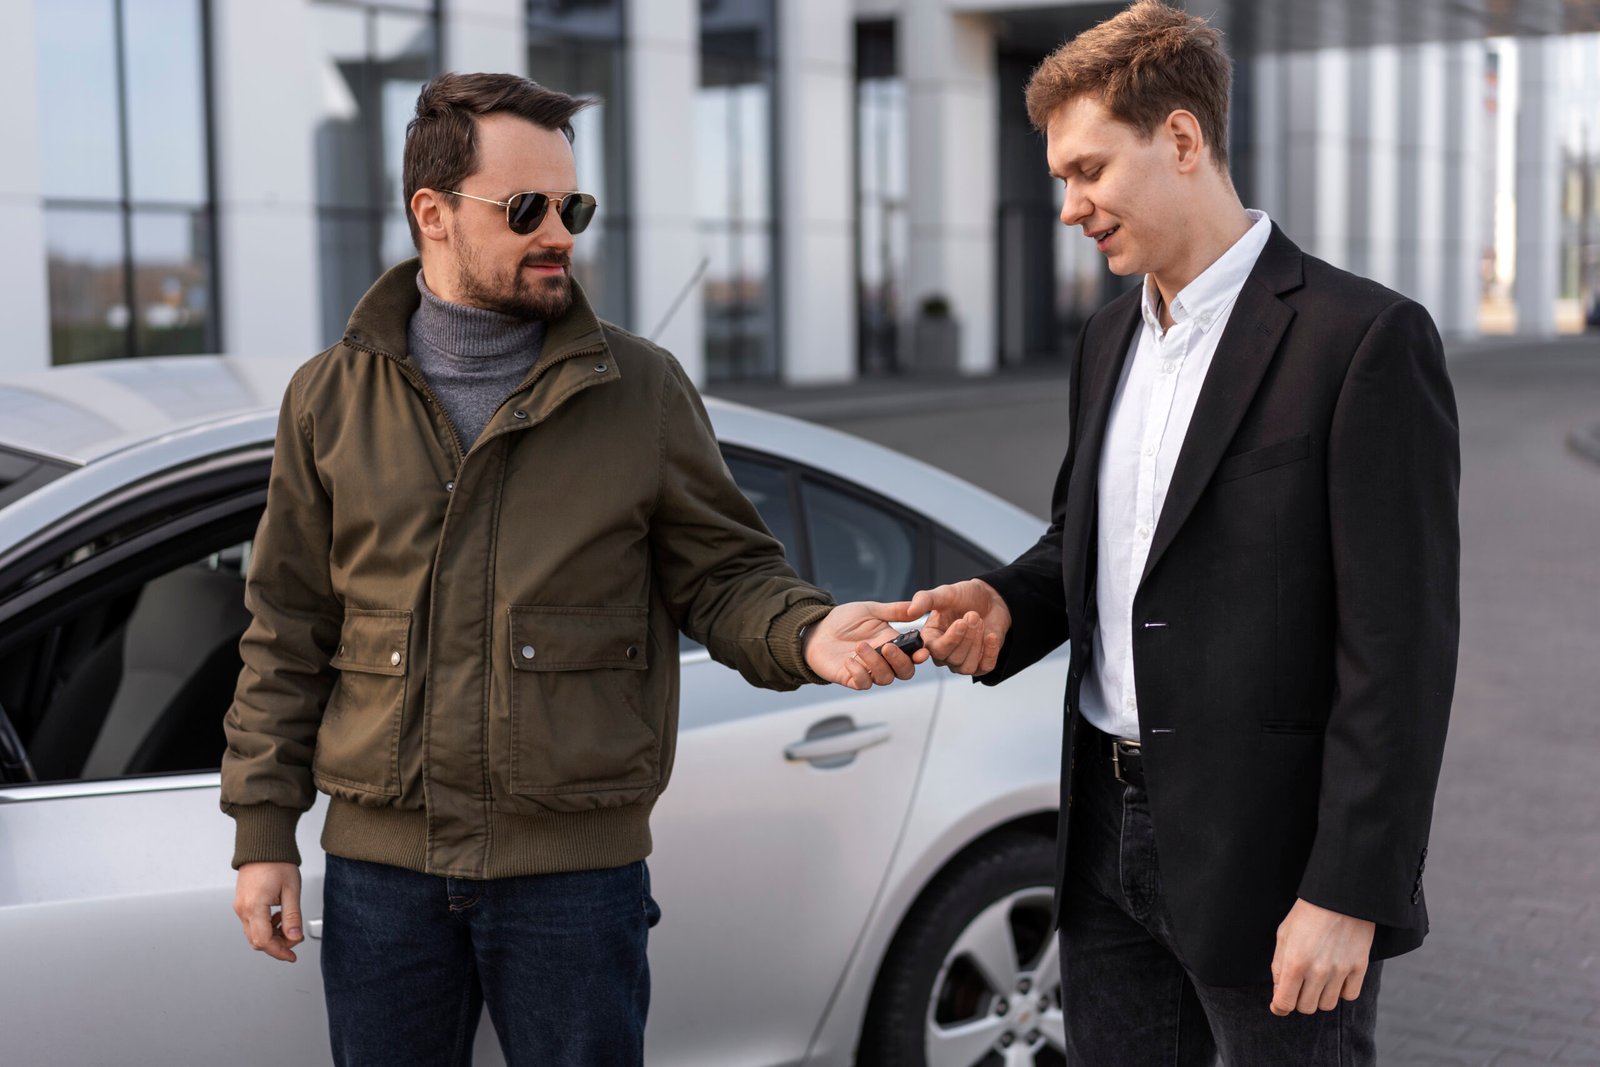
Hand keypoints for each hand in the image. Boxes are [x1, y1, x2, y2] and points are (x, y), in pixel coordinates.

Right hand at [234, 861, 304, 962]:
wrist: (264, 847)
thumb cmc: (277, 863)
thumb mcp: (291, 890)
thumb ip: (292, 916)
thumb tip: (295, 937)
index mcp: (254, 906)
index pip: (264, 941)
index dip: (279, 952)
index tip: (292, 956)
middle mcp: (243, 909)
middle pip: (257, 941)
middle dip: (277, 945)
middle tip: (294, 939)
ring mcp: (240, 907)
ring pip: (253, 934)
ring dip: (272, 936)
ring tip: (288, 925)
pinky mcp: (242, 904)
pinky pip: (251, 924)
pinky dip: (266, 927)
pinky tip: (278, 918)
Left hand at [804, 601, 928, 689]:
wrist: (817, 629)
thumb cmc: (843, 620)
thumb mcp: (870, 610)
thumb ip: (894, 611)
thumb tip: (916, 606)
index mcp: (892, 642)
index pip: (913, 655)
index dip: (920, 656)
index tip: (921, 652)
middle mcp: (883, 659)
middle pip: (904, 672)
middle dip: (900, 661)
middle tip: (887, 646)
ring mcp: (868, 670)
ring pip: (885, 678)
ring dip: (875, 663)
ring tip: (859, 646)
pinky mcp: (852, 678)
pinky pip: (863, 683)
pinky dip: (859, 673)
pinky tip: (849, 659)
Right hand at [908, 579, 1009, 676]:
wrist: (989, 599)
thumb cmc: (964, 597)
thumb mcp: (944, 593)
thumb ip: (925, 600)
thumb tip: (911, 611)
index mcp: (930, 639)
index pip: (934, 650)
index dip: (948, 640)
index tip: (960, 623)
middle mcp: (944, 654)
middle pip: (952, 658)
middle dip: (966, 637)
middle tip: (973, 615)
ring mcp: (962, 661)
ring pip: (967, 666)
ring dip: (976, 643)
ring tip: (980, 621)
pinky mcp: (981, 665)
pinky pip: (985, 668)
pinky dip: (990, 652)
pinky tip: (991, 635)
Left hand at [1269, 898, 1375, 1014]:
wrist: (1339, 895)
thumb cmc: (1306, 913)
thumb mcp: (1284, 935)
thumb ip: (1279, 966)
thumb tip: (1279, 991)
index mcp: (1294, 962)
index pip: (1284, 1002)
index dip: (1279, 1007)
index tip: (1279, 1005)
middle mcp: (1318, 971)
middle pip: (1306, 1007)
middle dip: (1298, 1000)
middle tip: (1298, 987)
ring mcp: (1340, 971)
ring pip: (1327, 1005)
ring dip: (1319, 997)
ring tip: (1317, 981)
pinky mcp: (1359, 967)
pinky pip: (1349, 996)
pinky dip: (1341, 992)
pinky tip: (1336, 978)